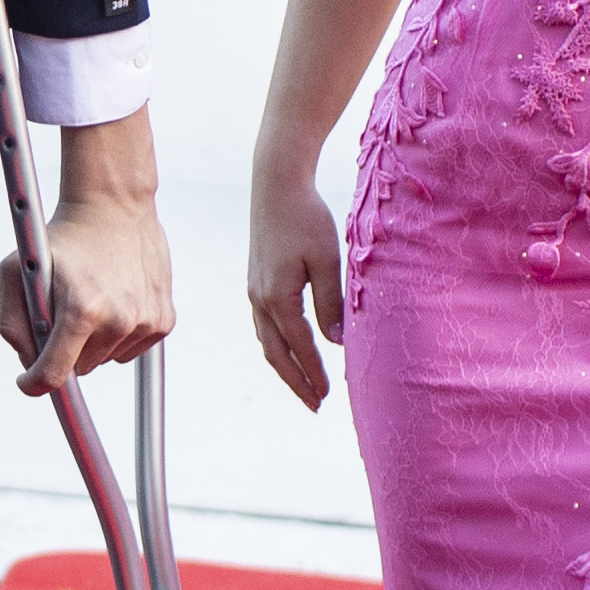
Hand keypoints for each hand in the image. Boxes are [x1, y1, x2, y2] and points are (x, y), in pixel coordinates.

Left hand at [3, 111, 172, 392]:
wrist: (113, 206)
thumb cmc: (59, 238)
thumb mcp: (16, 271)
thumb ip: (12, 323)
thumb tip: (28, 364)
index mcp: (81, 310)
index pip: (55, 374)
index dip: (35, 383)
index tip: (27, 381)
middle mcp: (118, 320)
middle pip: (80, 368)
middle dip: (64, 350)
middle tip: (61, 314)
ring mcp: (145, 322)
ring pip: (105, 360)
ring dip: (92, 342)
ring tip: (90, 300)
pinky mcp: (163, 321)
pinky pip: (130, 350)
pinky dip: (117, 335)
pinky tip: (114, 300)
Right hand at [243, 167, 345, 410]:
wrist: (276, 183)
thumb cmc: (307, 218)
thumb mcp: (328, 261)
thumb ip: (331, 304)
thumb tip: (335, 342)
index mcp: (278, 298)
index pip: (300, 347)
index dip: (314, 374)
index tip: (328, 397)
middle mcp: (260, 299)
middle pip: (275, 354)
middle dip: (295, 382)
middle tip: (315, 405)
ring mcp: (254, 290)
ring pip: (266, 341)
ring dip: (285, 366)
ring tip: (303, 384)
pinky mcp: (256, 280)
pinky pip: (263, 325)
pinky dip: (277, 345)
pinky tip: (289, 347)